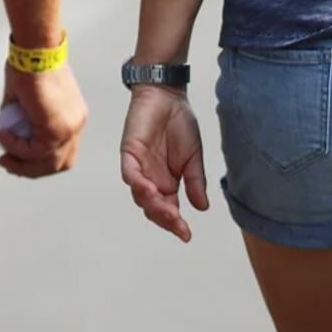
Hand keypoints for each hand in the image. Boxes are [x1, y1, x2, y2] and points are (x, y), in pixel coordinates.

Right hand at [0, 62, 86, 177]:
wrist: (34, 50)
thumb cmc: (29, 64)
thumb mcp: (24, 98)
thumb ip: (22, 119)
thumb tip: (10, 131)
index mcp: (73, 116)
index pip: (62, 151)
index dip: (40, 161)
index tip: (16, 158)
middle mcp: (76, 124)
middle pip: (59, 163)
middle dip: (31, 169)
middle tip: (8, 163)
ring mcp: (69, 128)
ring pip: (47, 162)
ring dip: (21, 162)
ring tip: (3, 153)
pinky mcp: (56, 128)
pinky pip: (34, 151)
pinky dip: (15, 147)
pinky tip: (3, 135)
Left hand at [118, 85, 208, 242]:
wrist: (169, 96)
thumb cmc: (180, 124)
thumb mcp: (194, 158)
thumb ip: (196, 182)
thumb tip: (202, 208)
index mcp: (166, 183)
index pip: (168, 210)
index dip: (176, 224)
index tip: (187, 235)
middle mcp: (151, 179)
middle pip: (153, 208)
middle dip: (165, 219)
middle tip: (178, 225)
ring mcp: (138, 167)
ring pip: (140, 195)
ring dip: (153, 206)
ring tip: (168, 213)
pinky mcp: (129, 153)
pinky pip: (130, 174)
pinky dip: (138, 184)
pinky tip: (150, 191)